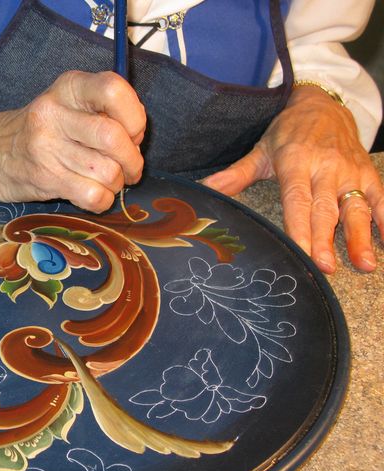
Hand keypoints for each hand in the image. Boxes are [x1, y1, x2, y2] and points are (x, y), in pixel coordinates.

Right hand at [0, 71, 145, 211]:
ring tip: (107, 180)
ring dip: (116, 183)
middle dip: (132, 160)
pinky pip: (92, 195)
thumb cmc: (42, 129)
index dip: (134, 117)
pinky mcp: (45, 178)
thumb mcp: (68, 102)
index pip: (113, 90)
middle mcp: (55, 113)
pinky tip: (94, 194)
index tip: (133, 132)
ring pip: (107, 171)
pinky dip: (103, 200)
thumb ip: (105, 111)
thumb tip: (137, 139)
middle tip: (129, 167)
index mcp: (69, 87)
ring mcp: (46, 147)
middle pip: (113, 137)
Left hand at [203, 85, 382, 273]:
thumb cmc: (287, 132)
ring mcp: (350, 170)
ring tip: (364, 264)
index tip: (299, 252)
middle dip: (325, 240)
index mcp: (296, 162)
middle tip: (325, 267)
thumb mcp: (261, 150)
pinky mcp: (368, 171)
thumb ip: (235, 175)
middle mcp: (326, 167)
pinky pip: (380, 197)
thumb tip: (204, 190)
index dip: (298, 228)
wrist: (323, 103)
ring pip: (355, 207)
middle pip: (325, 209)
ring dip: (360, 236)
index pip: (296, 200)